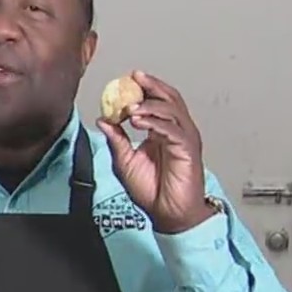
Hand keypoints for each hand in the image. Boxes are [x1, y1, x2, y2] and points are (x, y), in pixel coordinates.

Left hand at [99, 71, 214, 233]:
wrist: (166, 213)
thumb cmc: (151, 191)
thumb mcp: (125, 161)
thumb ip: (116, 140)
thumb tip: (103, 120)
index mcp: (163, 131)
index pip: (157, 102)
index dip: (145, 88)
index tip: (129, 79)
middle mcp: (176, 131)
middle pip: (169, 99)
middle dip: (153, 86)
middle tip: (136, 78)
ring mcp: (184, 140)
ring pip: (173, 112)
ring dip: (151, 106)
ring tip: (132, 107)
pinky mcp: (188, 151)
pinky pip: (174, 132)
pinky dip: (157, 124)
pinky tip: (140, 122)